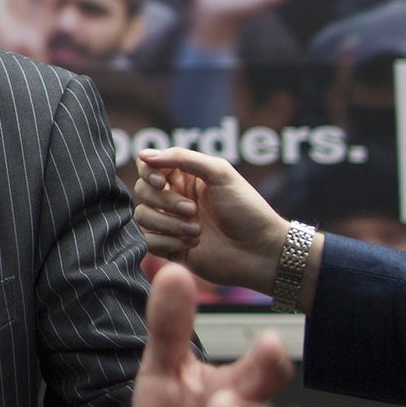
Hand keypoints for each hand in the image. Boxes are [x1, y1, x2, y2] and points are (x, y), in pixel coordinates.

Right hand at [133, 146, 290, 294]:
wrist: (262, 252)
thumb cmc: (248, 210)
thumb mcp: (221, 173)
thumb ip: (183, 158)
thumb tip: (144, 154)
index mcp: (185, 178)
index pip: (148, 166)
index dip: (148, 172)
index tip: (162, 181)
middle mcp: (174, 199)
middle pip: (143, 191)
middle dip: (166, 201)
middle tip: (193, 210)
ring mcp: (171, 224)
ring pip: (143, 216)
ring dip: (169, 223)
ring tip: (197, 231)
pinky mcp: (170, 248)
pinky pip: (148, 241)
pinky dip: (166, 241)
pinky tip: (190, 244)